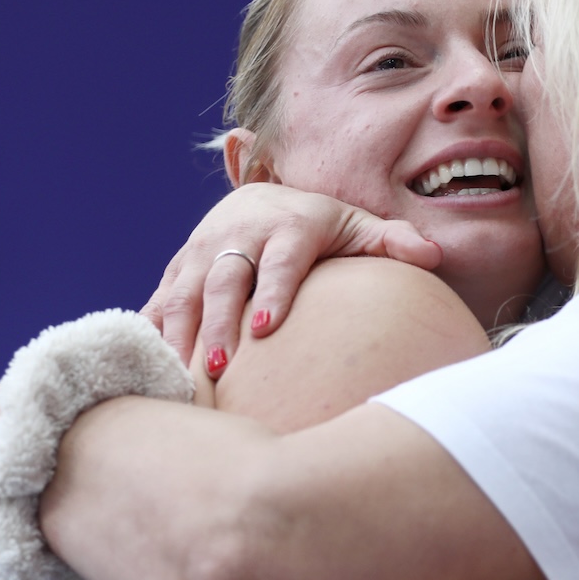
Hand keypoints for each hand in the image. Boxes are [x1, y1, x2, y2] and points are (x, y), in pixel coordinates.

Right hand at [139, 184, 440, 375]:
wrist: (255, 202)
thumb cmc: (319, 226)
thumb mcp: (355, 226)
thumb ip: (392, 242)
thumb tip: (433, 256)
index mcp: (285, 226)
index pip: (277, 260)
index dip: (270, 291)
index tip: (266, 329)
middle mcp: (236, 236)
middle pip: (223, 280)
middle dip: (218, 324)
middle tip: (221, 369)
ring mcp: (200, 254)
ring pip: (182, 295)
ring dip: (178, 336)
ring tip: (181, 378)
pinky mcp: (175, 272)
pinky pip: (156, 305)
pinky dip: (148, 336)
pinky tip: (145, 372)